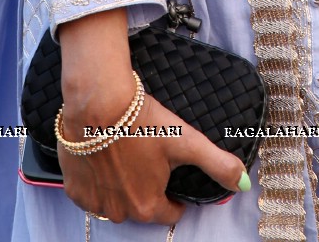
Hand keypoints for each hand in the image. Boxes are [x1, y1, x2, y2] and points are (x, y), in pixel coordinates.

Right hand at [58, 86, 248, 225]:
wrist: (97, 104)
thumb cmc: (143, 122)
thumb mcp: (186, 140)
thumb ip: (217, 164)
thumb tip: (244, 183)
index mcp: (148, 205)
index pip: (169, 213)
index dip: (174, 196)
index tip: (171, 174)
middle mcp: (120, 212)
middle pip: (141, 207)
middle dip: (147, 188)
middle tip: (148, 157)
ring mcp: (95, 202)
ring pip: (115, 201)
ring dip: (121, 186)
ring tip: (126, 154)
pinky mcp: (73, 189)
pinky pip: (91, 193)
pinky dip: (97, 181)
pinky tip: (104, 158)